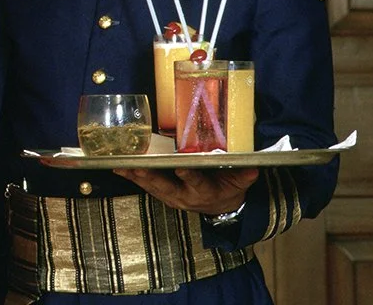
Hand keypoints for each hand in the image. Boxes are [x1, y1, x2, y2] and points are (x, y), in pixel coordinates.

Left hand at [113, 166, 258, 214]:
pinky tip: (119, 169)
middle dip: (152, 177)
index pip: (197, 183)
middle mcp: (185, 197)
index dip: (190, 176)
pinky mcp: (162, 195)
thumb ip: (244, 175)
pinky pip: (145, 186)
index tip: (181, 167)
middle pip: (167, 187)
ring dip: (137, 177)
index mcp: (205, 192)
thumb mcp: (240, 183)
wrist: (220, 206)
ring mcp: (171, 197)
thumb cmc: (228, 188)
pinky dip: (132, 178)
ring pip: (152, 187)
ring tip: (122, 166)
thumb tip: (253, 167)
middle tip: (139, 167)